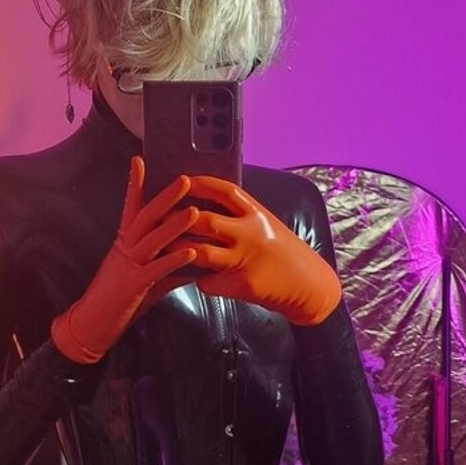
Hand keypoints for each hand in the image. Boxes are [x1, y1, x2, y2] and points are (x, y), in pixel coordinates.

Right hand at [51, 157, 199, 361]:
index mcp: (124, 243)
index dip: (136, 184)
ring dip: (174, 224)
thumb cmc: (118, 299)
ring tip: (194, 211)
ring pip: (152, 239)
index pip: (131, 207)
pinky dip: (174, 261)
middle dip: (166, 197)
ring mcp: (128, 266)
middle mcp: (125, 249)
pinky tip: (192, 253)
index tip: (140, 160)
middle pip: (146, 216)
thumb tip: (192, 257)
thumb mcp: (144, 277)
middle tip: (185, 180)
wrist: (92, 323)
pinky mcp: (132, 285)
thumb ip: (167, 266)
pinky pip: (156, 270)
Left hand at [177, 177, 341, 326]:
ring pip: (199, 252)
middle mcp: (250, 233)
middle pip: (204, 221)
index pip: (224, 191)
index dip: (200, 184)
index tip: (181, 179)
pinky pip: (207, 281)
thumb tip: (207, 205)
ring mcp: (244, 260)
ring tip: (163, 248)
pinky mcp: (241, 284)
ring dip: (177, 251)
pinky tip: (193, 279)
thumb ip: (240, 216)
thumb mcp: (266, 225)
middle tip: (158, 218)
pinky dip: (198, 280)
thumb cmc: (282, 252)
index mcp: (256, 214)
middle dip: (177, 219)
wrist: (307, 285)